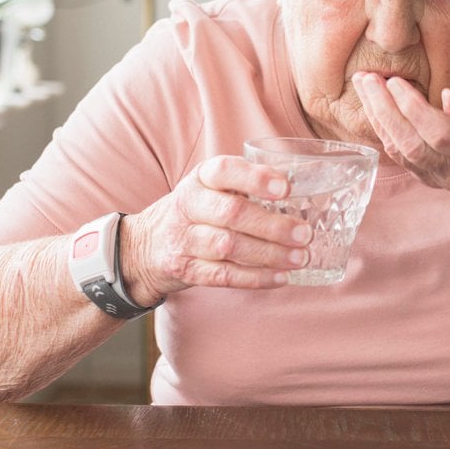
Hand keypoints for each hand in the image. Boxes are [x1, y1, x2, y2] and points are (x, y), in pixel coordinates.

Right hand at [120, 155, 313, 302]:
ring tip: (300, 257)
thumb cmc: (197, 211)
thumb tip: (305, 185)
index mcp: (200, 178)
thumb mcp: (211, 188)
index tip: (286, 189)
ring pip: (229, 246)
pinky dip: (256, 278)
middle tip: (304, 234)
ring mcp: (184, 239)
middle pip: (232, 213)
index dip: (256, 179)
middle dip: (272, 225)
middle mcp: (188, 205)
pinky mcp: (186, 269)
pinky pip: (223, 276)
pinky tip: (281, 277)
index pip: (225, 170)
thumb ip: (247, 184)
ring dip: (269, 254)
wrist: (144, 246)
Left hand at [351, 72, 449, 208]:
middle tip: (368, 78)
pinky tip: (373, 104)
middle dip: (385, 109)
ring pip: (399, 150)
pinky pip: (397, 154)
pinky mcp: (423, 178)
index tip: (397, 81)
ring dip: (377, 116)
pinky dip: (382, 127)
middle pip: (412, 143)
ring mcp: (437, 179)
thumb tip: (448, 96)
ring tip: (364, 85)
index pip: (441, 133)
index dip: (415, 109)